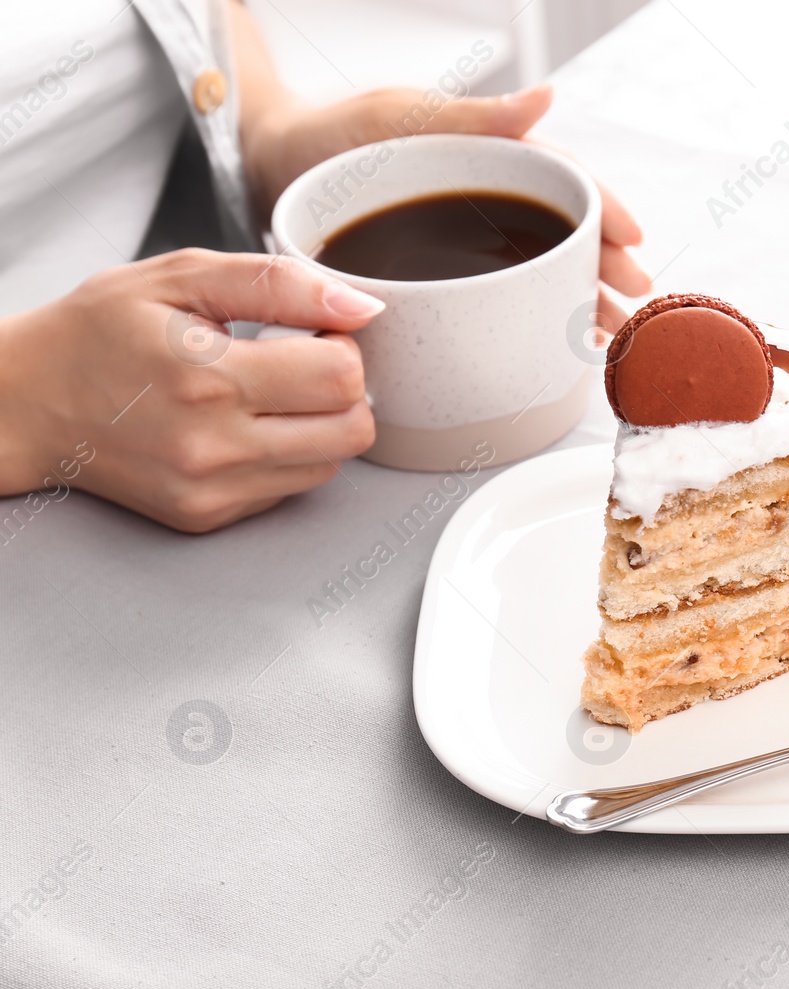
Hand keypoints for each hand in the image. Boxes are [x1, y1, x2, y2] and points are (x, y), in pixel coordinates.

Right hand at [0, 249, 384, 531]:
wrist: (23, 404)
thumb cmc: (95, 333)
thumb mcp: (178, 278)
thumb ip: (278, 284)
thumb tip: (362, 305)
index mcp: (206, 377)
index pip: (341, 374)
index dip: (341, 342)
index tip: (312, 329)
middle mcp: (213, 446)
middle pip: (353, 429)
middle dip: (344, 388)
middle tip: (301, 361)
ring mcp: (211, 490)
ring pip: (332, 464)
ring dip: (320, 424)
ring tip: (267, 392)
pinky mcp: (207, 517)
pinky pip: (290, 487)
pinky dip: (287, 455)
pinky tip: (243, 425)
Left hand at [243, 84, 649, 323]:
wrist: (270, 165)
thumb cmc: (330, 132)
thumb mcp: (399, 116)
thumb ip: (472, 115)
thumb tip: (545, 98)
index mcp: (487, 155)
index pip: (562, 182)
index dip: (602, 211)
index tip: (633, 240)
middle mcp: (484, 200)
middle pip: (559, 235)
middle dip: (603, 267)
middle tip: (633, 299)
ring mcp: (465, 241)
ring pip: (536, 271)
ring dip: (577, 300)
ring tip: (607, 332)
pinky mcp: (440, 278)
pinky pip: (497, 299)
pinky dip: (531, 320)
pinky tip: (555, 346)